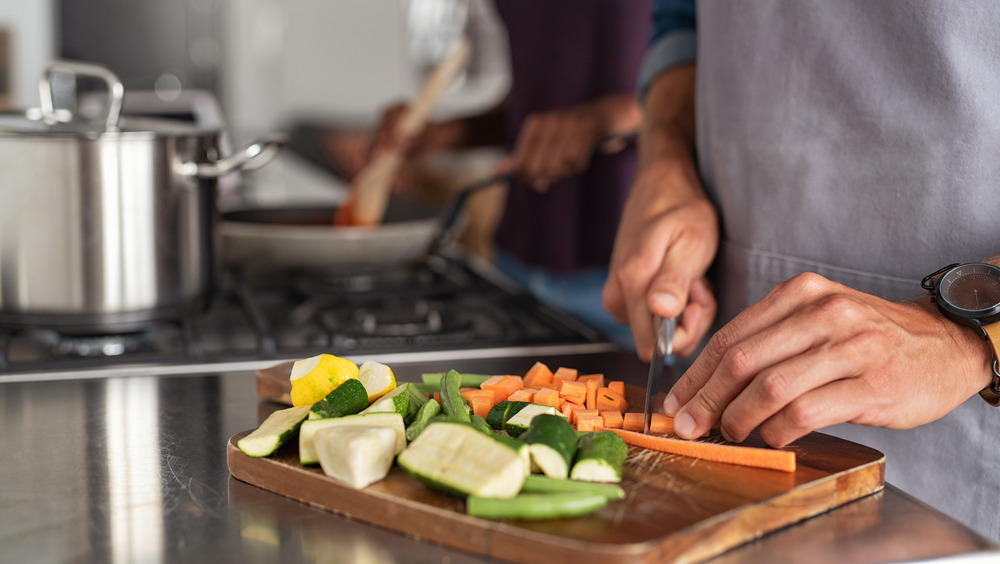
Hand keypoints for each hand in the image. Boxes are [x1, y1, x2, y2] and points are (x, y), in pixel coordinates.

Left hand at [495, 94, 639, 190]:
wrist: (607, 113)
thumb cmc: (571, 132)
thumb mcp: (543, 141)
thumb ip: (521, 158)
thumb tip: (495, 173)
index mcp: (535, 123)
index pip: (522, 163)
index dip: (529, 178)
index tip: (540, 183)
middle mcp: (549, 120)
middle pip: (540, 168)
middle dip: (549, 176)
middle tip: (559, 174)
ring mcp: (569, 122)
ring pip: (560, 166)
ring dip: (567, 171)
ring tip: (573, 161)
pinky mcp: (589, 128)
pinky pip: (577, 162)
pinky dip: (580, 165)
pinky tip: (584, 155)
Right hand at [601, 159, 718, 359]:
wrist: (662, 185)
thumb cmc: (682, 209)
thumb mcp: (691, 242)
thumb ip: (674, 281)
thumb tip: (661, 312)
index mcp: (632, 284)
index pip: (653, 348)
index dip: (684, 333)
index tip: (699, 298)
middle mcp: (617, 295)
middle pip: (655, 342)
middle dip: (686, 321)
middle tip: (699, 282)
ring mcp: (617, 294)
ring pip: (655, 329)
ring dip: (683, 311)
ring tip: (692, 275)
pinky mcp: (622, 291)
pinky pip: (651, 315)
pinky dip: (673, 302)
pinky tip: (682, 277)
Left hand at [664, 273, 994, 446]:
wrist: (944, 344)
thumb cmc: (868, 338)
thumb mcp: (817, 317)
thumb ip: (769, 339)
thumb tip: (707, 383)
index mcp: (800, 293)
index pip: (730, 336)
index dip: (695, 374)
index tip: (676, 401)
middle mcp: (823, 313)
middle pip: (742, 361)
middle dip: (706, 399)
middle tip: (689, 425)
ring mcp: (850, 348)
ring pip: (770, 387)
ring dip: (739, 418)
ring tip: (732, 432)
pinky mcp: (872, 385)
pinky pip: (806, 412)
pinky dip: (778, 430)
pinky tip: (773, 437)